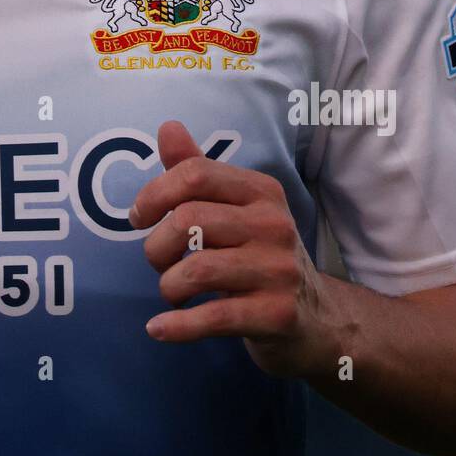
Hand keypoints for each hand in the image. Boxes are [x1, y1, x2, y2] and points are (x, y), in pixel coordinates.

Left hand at [129, 120, 328, 376]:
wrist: (316, 319)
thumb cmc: (259, 256)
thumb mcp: (233, 208)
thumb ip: (196, 169)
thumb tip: (167, 127)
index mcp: (261, 191)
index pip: (195, 174)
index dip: (154, 194)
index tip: (139, 218)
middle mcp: (274, 224)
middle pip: (188, 221)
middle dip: (156, 247)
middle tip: (159, 263)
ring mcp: (279, 270)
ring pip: (196, 270)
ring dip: (168, 287)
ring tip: (172, 293)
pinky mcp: (277, 314)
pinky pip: (213, 317)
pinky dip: (177, 326)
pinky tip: (159, 328)